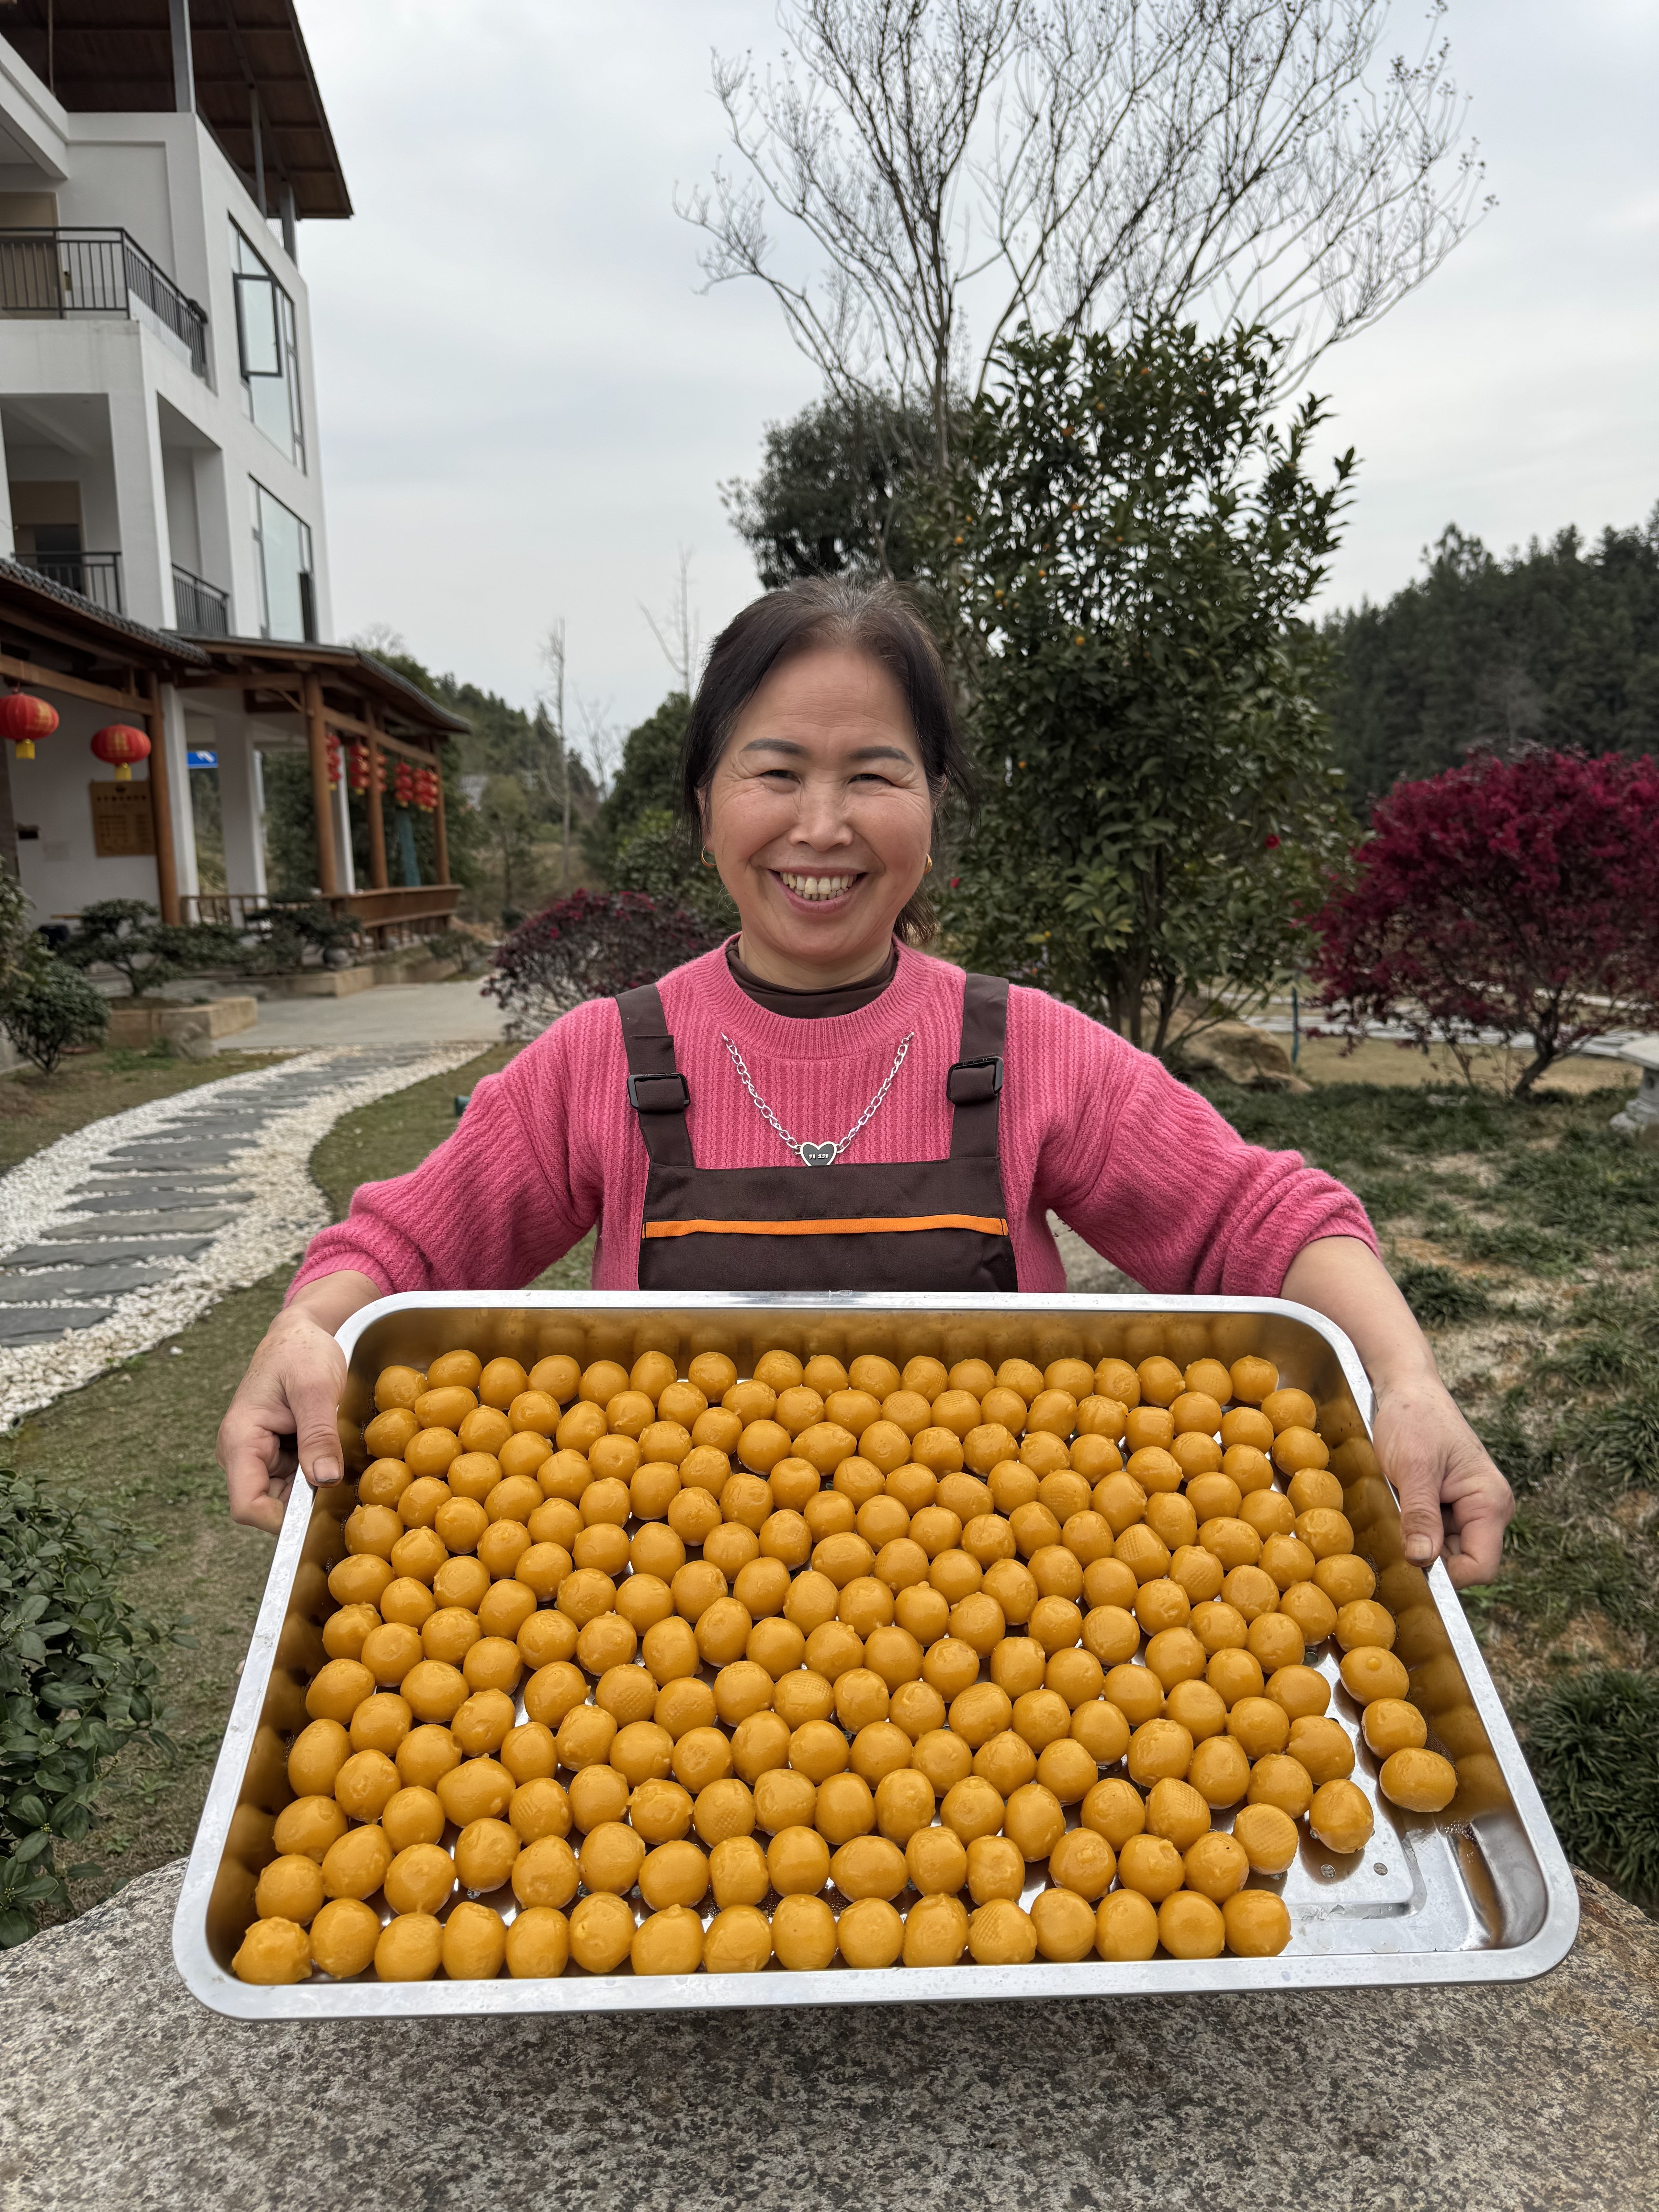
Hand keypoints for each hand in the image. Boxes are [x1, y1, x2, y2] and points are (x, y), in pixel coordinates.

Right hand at [218, 1307, 348, 1534]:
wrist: (301, 1333)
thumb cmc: (302, 1352)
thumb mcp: (315, 1387)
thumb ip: (317, 1433)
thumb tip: (324, 1481)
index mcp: (240, 1441)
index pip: (247, 1506)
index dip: (281, 1521)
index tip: (321, 1511)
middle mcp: (243, 1455)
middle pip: (268, 1506)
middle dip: (304, 1505)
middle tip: (343, 1483)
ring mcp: (260, 1456)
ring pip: (285, 1497)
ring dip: (313, 1489)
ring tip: (340, 1461)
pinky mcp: (278, 1454)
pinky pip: (296, 1480)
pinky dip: (317, 1475)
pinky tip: (335, 1455)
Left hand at [1370, 1371, 1513, 1588]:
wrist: (1406, 1387)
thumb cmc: (1413, 1419)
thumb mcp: (1413, 1467)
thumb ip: (1420, 1515)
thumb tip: (1423, 1561)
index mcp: (1491, 1502)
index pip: (1479, 1567)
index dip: (1447, 1575)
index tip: (1410, 1562)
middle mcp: (1487, 1510)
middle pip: (1461, 1562)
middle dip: (1428, 1556)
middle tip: (1394, 1530)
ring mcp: (1469, 1508)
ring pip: (1444, 1550)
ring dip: (1417, 1539)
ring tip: (1396, 1508)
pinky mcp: (1449, 1503)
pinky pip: (1434, 1532)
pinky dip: (1413, 1527)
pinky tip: (1398, 1505)